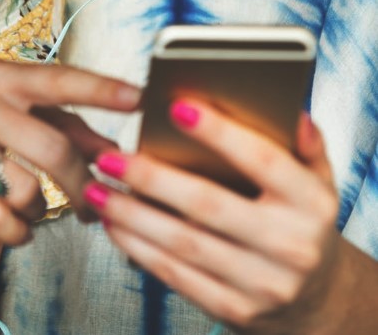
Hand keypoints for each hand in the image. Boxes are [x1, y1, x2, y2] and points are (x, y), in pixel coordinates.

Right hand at [0, 60, 139, 244]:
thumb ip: (48, 121)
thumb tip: (106, 148)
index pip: (58, 79)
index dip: (102, 88)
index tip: (141, 96)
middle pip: (53, 146)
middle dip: (81, 182)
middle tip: (92, 202)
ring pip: (26, 187)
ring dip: (39, 211)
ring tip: (29, 213)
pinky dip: (16, 232)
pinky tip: (13, 229)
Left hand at [83, 100, 343, 333]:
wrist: (316, 297)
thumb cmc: (301, 219)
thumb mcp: (317, 178)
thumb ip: (304, 142)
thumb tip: (289, 109)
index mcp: (311, 202)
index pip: (264, 160)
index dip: (220, 133)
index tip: (176, 106)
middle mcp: (291, 245)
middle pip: (209, 205)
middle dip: (151, 179)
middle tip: (109, 157)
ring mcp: (263, 283)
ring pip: (183, 244)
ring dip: (132, 216)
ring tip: (97, 190)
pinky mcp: (235, 309)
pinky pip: (177, 276)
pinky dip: (139, 249)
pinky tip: (113, 224)